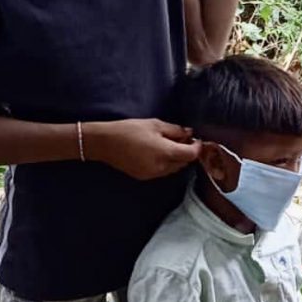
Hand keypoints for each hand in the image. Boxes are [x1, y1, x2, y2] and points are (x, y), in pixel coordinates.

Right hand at [84, 119, 200, 179]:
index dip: (197, 147)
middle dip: (187, 152)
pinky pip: (162, 171)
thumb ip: (175, 130)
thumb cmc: (129, 130)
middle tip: (183, 139)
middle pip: (183, 163)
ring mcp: (153, 174)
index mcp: (166, 153)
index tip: (196, 139)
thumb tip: (189, 133)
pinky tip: (158, 152)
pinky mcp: (145, 177)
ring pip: (174, 169)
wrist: (105, 143)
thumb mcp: (155, 124)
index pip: (190, 155)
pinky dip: (166, 163)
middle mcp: (162, 167)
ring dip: (177, 158)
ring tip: (169, 144)